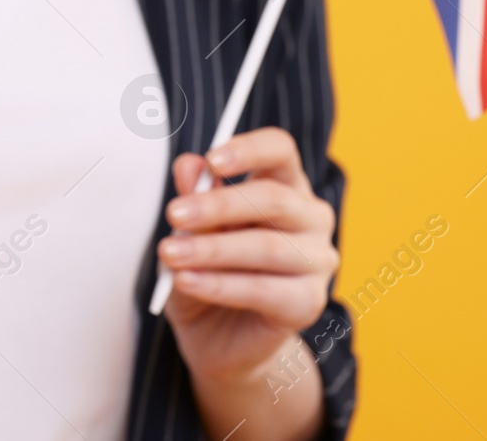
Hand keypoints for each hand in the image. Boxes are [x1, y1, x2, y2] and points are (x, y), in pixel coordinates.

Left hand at [159, 127, 338, 388]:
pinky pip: (262, 289)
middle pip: (274, 197)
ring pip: (266, 246)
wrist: (217, 337)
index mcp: (285, 186)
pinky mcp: (308, 303)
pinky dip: (218, 285)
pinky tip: (186, 281)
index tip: (211, 159)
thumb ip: (194, 198)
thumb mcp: (191, 232)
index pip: (280, 151)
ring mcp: (317, 261)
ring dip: (211, 249)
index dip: (249, 150)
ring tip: (170, 253)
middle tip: (174, 213)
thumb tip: (187, 164)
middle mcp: (311, 218)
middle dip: (218, 205)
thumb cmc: (207, 271)